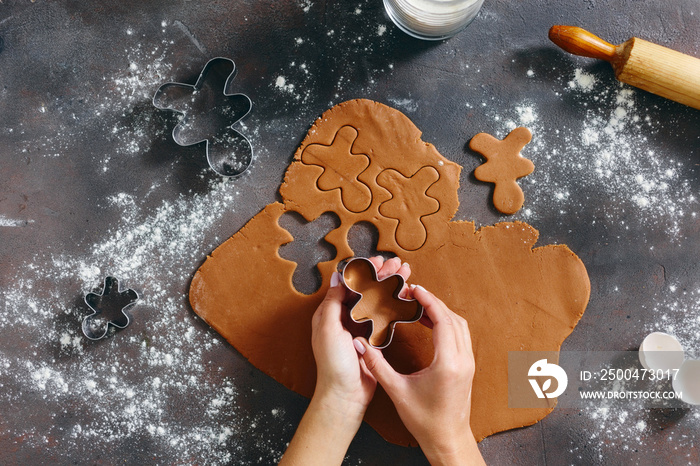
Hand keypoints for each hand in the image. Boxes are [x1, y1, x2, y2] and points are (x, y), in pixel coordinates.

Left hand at [311, 256, 410, 416]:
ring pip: (378, 300)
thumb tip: (336, 276)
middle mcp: (345, 318)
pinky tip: (406, 296)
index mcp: (330, 313)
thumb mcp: (329, 328)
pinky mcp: (373, 339)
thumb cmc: (333, 364)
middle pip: (366, 289)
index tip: (378, 260)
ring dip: (391, 286)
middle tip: (399, 264)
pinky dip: (395, 305)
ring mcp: (360, 328)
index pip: (349, 284)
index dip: (365, 270)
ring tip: (406, 274)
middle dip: (382, 275)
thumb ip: (332, 301)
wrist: (345, 394)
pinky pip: (385, 317)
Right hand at [354, 285, 484, 465]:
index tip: (414, 290)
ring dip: (441, 311)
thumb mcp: (397, 392)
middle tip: (412, 293)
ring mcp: (468, 363)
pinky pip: (460, 335)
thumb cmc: (425, 420)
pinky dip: (446, 323)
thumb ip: (378, 366)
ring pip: (459, 325)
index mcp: (448, 363)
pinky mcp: (467, 366)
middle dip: (433, 301)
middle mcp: (463, 360)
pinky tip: (428, 323)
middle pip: (453, 318)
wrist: (447, 439)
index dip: (428, 301)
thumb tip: (360, 346)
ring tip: (418, 305)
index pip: (443, 320)